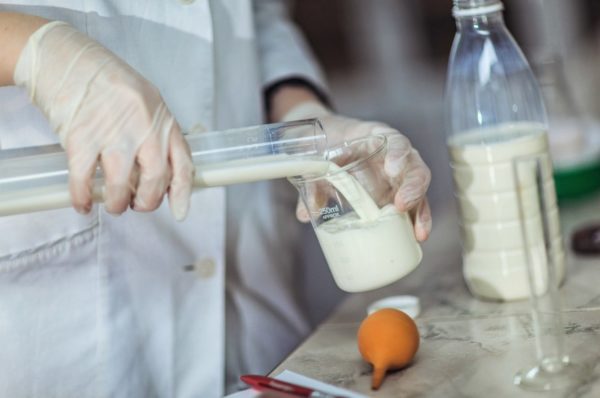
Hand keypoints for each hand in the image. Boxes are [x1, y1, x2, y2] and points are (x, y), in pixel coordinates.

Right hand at [13, 21, 193, 219]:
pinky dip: (83, 198)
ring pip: (122, 186)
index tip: (179, 212)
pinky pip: (84, 180)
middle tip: (136, 205)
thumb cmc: (106, 81)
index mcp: (162, 119)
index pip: (183, 163)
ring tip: (112, 204)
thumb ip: (156, 133)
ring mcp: (112, 133)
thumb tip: (161, 173)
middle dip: (147, 202)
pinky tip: (83, 203)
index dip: (182, 193)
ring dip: (117, 203)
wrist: (65, 58)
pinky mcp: (81, 137)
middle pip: (156, 179)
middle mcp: (143, 127)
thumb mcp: (146, 102)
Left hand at [283, 102, 431, 241]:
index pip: (396, 141)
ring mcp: (400, 176)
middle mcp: (397, 156)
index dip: (398, 154)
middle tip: (401, 204)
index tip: (391, 169)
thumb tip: (305, 214)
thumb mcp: (321, 158)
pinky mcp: (398, 193)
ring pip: (419, 190)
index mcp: (380, 138)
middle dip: (413, 188)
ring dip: (420, 211)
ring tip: (417, 232)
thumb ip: (314, 181)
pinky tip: (417, 237)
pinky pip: (413, 205)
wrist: (330, 141)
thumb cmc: (331, 145)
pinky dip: (416, 221)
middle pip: (415, 168)